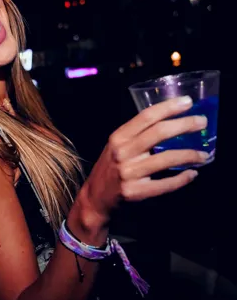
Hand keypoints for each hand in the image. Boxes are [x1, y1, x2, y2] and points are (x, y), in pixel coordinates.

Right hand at [76, 96, 207, 226]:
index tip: (187, 101)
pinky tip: (192, 174)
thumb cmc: (110, 168)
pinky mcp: (136, 192)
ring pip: (166, 158)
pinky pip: (165, 184)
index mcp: (118, 137)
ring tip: (204, 154)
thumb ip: (136, 135)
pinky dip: (182, 179)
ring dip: (190, 155)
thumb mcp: (116, 146)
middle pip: (159, 132)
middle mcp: (123, 153)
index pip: (146, 116)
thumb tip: (169, 121)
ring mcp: (129, 173)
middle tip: (202, 122)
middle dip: (185, 125)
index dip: (169, 107)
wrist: (95, 198)